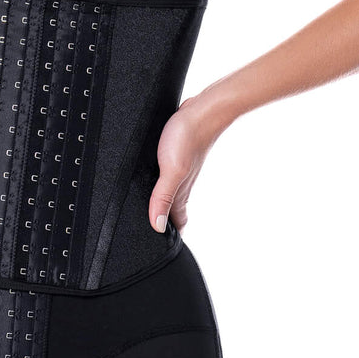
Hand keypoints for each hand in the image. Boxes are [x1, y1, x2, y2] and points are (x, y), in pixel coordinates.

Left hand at [148, 92, 227, 234]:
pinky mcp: (179, 154)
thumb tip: (158, 227)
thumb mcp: (170, 171)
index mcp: (180, 191)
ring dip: (165, 203)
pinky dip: (164, 183)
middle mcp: (182, 182)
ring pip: (173, 192)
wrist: (204, 109)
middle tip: (154, 233)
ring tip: (154, 212)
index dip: (169, 234)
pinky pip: (171, 174)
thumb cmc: (188, 137)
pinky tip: (157, 179)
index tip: (159, 248)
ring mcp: (182, 168)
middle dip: (166, 222)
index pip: (176, 221)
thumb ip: (163, 198)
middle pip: (173, 209)